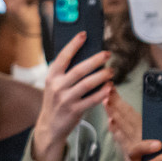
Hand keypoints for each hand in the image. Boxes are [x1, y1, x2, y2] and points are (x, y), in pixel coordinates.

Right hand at [32, 34, 114, 160]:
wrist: (50, 125)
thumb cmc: (55, 101)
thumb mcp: (54, 85)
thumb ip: (65, 72)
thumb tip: (86, 57)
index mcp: (51, 76)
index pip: (63, 57)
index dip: (73, 45)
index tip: (83, 35)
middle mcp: (57, 86)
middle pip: (79, 69)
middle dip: (95, 60)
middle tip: (107, 54)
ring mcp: (66, 99)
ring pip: (88, 84)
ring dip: (102, 76)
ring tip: (111, 71)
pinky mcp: (74, 110)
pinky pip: (92, 99)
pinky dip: (103, 93)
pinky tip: (110, 87)